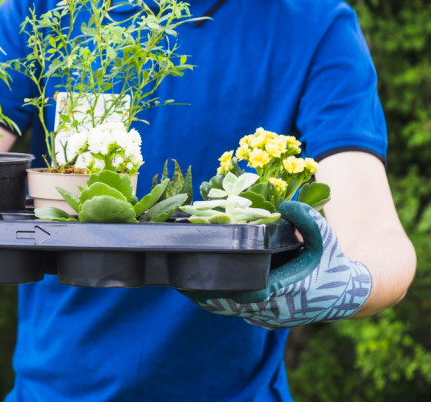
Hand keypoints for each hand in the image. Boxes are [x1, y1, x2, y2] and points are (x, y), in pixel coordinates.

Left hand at [184, 201, 371, 329]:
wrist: (346, 294)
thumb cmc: (333, 262)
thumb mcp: (326, 237)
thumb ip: (308, 220)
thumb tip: (286, 205)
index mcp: (288, 292)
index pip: (248, 292)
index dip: (222, 286)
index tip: (198, 276)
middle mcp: (276, 311)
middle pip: (231, 304)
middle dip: (206, 291)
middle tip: (178, 278)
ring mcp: (269, 319)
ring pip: (231, 311)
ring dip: (208, 298)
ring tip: (180, 282)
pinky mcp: (265, 320)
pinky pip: (236, 313)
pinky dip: (218, 302)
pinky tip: (198, 289)